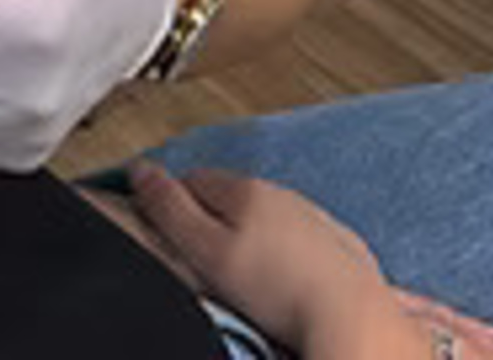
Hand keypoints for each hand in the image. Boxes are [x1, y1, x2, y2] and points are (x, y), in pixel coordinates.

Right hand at [127, 164, 492, 359]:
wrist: (353, 322)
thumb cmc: (278, 292)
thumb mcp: (206, 253)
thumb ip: (168, 209)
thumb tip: (139, 170)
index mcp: (245, 189)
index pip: (192, 178)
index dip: (174, 205)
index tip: (171, 236)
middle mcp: (283, 194)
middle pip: (231, 197)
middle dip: (214, 221)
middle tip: (208, 265)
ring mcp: (316, 219)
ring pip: (269, 217)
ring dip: (254, 236)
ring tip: (249, 281)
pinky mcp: (342, 248)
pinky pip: (303, 241)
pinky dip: (289, 256)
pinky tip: (287, 285)